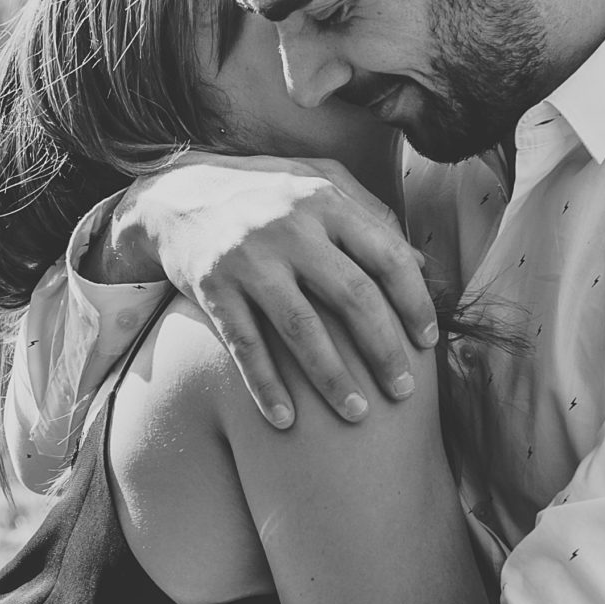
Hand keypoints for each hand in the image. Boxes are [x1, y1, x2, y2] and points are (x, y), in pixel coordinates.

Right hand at [108, 155, 438, 428]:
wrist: (176, 195)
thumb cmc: (264, 194)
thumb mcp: (319, 182)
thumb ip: (371, 213)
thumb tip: (424, 264)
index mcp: (325, 200)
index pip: (387, 256)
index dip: (414, 303)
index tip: (428, 342)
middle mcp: (290, 227)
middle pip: (353, 298)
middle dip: (384, 351)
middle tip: (404, 391)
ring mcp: (249, 258)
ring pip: (301, 329)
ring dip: (333, 379)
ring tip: (357, 414)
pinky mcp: (212, 287)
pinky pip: (245, 346)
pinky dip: (265, 387)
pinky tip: (285, 421)